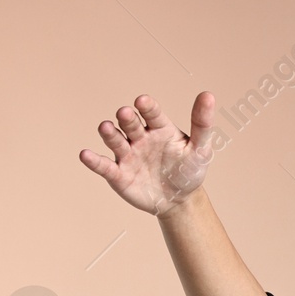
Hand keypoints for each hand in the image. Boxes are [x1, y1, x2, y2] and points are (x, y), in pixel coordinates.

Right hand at [78, 92, 217, 215]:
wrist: (179, 201)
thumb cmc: (189, 171)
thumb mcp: (200, 149)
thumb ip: (202, 124)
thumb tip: (209, 95)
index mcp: (159, 128)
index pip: (151, 113)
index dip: (146, 107)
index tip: (143, 102)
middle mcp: (140, 137)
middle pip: (130, 123)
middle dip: (127, 118)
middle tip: (126, 114)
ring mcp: (127, 154)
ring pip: (115, 140)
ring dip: (109, 133)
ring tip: (106, 128)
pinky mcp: (118, 174)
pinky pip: (104, 165)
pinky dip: (94, 160)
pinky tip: (85, 155)